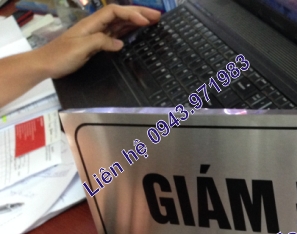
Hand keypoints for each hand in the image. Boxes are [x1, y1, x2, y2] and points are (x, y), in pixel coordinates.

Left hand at [35, 4, 160, 78]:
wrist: (45, 65)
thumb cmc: (60, 56)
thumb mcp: (80, 49)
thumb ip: (100, 42)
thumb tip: (120, 43)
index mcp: (91, 24)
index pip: (114, 12)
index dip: (131, 14)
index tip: (146, 21)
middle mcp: (95, 26)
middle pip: (119, 14)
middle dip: (138, 13)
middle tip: (157, 16)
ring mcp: (96, 34)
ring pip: (119, 23)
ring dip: (136, 20)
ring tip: (152, 21)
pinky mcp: (97, 43)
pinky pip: (116, 33)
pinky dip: (128, 30)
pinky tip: (136, 32)